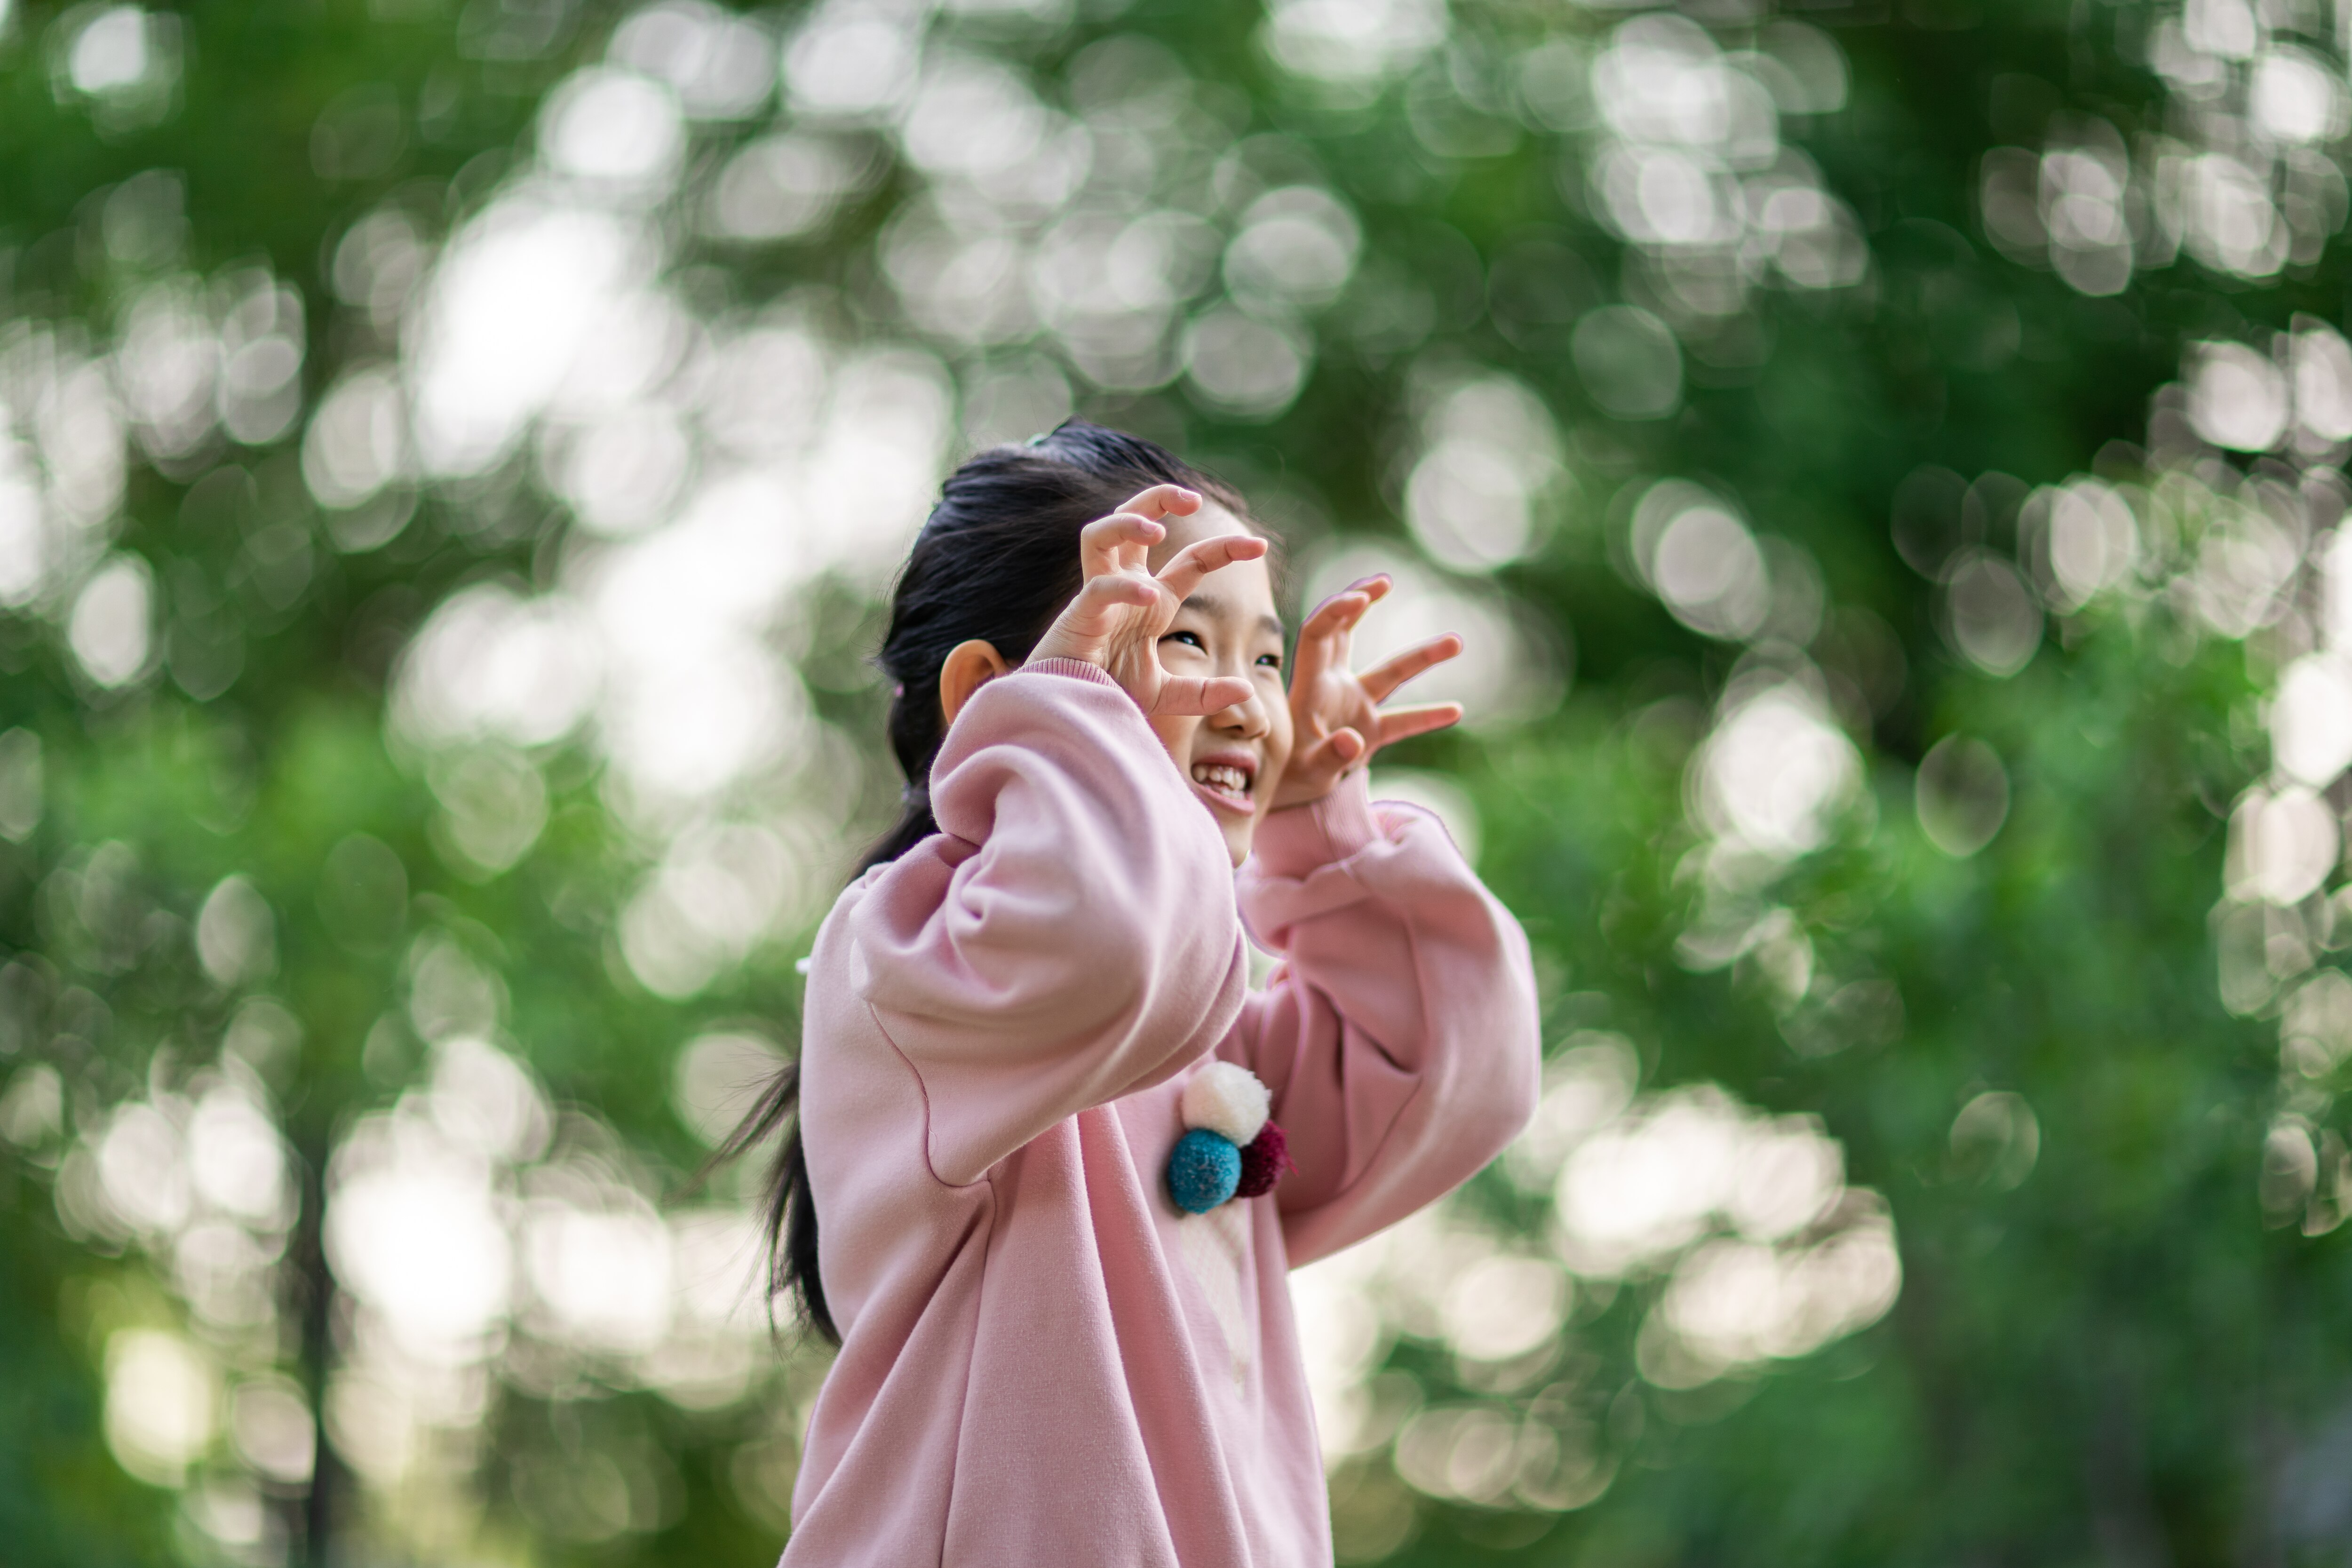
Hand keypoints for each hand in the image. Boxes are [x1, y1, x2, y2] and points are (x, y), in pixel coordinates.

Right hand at [1025, 485, 1270, 716]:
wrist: (1071, 713)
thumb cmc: (1110, 693)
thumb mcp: (1168, 695)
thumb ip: (1205, 693)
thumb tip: (1248, 689)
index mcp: (1151, 597)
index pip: (1192, 560)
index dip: (1225, 548)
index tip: (1261, 546)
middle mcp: (1125, 586)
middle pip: (1134, 520)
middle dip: (1160, 498)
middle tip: (1194, 499)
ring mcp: (1098, 596)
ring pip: (1100, 534)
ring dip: (1127, 522)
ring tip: (1158, 529)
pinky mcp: (1079, 616)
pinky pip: (1098, 588)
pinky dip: (1123, 588)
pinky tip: (1149, 597)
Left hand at [1270, 575, 1462, 810]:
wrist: (1285, 796)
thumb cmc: (1288, 779)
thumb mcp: (1306, 771)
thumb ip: (1329, 756)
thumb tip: (1353, 741)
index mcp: (1310, 687)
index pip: (1318, 636)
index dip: (1336, 612)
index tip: (1360, 596)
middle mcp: (1332, 687)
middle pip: (1347, 635)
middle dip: (1363, 603)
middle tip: (1385, 581)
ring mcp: (1354, 707)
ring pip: (1389, 674)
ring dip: (1421, 656)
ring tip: (1456, 641)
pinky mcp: (1370, 731)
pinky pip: (1402, 721)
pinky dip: (1426, 716)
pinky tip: (1456, 711)